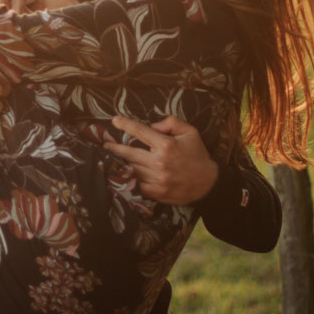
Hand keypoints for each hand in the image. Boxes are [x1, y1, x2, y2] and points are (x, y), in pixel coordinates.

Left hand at [103, 115, 218, 204]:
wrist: (208, 184)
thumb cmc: (198, 155)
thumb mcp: (190, 132)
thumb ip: (171, 122)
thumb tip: (152, 125)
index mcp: (166, 145)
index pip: (140, 131)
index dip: (125, 125)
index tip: (114, 121)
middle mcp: (159, 162)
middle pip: (129, 152)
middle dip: (115, 147)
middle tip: (105, 144)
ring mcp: (157, 179)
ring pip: (132, 168)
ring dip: (122, 163)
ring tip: (113, 158)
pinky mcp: (156, 193)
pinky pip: (137, 184)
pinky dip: (131, 179)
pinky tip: (125, 174)